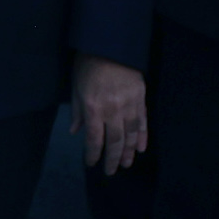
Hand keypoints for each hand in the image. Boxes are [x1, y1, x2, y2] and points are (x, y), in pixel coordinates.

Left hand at [73, 54, 147, 171]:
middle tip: (111, 172)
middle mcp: (112, 111)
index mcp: (93, 108)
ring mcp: (129, 106)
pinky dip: (142, 137)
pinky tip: (140, 148)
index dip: (93, 154)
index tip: (91, 164)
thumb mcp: (76, 87)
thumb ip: (78, 111)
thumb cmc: (88, 65)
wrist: (111, 46)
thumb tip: (75, 132)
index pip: (94, 139)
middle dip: (112, 159)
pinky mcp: (141, 100)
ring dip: (129, 152)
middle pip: (114, 142)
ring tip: (126, 164)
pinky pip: (143, 123)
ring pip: (131, 135)